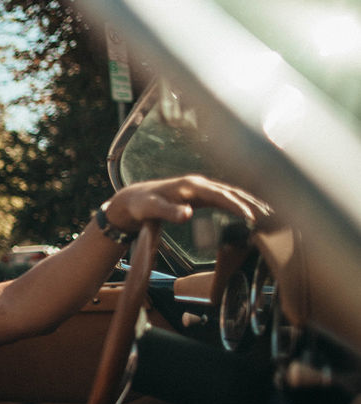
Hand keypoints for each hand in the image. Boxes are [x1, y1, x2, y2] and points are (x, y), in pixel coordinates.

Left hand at [103, 175, 270, 231]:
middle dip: (252, 202)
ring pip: (230, 193)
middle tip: (271, 215)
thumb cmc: (142, 205)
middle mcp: (199, 184)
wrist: (134, 199)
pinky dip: (239, 203)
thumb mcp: (152, 209)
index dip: (237, 205)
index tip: (251, 216)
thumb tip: (187, 214)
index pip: (220, 195)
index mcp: (190, 186)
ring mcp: (201, 188)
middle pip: (231, 191)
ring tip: (269, 213)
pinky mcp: (200, 195)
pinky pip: (225, 198)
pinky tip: (250, 212)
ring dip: (249, 202)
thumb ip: (169, 211)